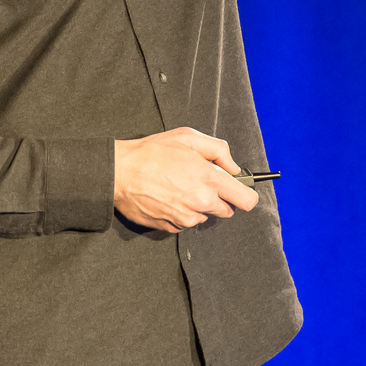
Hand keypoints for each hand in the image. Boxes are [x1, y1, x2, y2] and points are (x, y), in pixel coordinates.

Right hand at [113, 127, 260, 233]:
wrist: (119, 172)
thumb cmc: (152, 152)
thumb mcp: (188, 137)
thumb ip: (219, 151)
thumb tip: (234, 168)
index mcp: (209, 180)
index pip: (247, 201)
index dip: (245, 194)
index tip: (238, 189)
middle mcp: (201, 203)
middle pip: (227, 211)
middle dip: (219, 198)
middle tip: (200, 182)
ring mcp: (186, 218)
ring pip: (204, 216)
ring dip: (198, 205)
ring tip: (177, 186)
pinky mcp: (171, 227)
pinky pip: (185, 222)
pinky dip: (181, 212)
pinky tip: (167, 196)